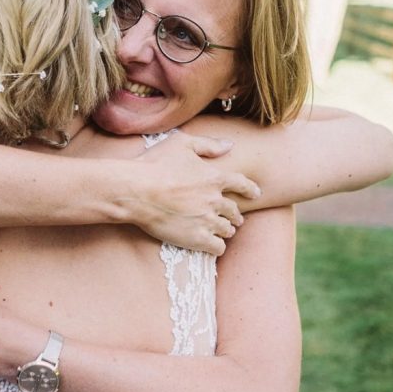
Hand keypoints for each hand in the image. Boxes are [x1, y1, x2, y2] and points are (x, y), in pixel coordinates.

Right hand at [127, 132, 259, 254]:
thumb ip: (208, 144)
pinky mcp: (196, 238)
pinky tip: (212, 245)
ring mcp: (207, 220)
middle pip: (234, 211)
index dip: (251, 189)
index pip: (242, 184)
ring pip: (227, 230)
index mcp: (215, 177)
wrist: (136, 191)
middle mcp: (215, 200)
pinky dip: (217, 246)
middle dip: (235, 214)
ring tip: (222, 231)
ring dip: (225, 230)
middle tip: (234, 218)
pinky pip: (218, 247)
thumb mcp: (182, 144)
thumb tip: (230, 145)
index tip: (256, 194)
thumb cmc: (155, 164)